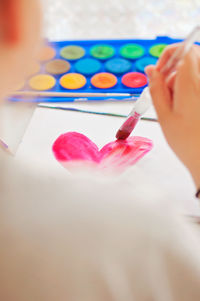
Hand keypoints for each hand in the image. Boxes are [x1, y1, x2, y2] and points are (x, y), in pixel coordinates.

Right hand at [146, 45, 199, 187]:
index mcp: (192, 84)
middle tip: (163, 88)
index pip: (186, 50)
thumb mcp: (164, 116)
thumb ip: (156, 89)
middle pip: (192, 58)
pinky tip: (183, 105)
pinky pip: (198, 82)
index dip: (170, 54)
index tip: (160, 70)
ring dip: (181, 80)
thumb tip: (152, 70)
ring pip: (196, 71)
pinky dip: (188, 88)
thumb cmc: (186, 142)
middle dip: (174, 68)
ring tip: (173, 104)